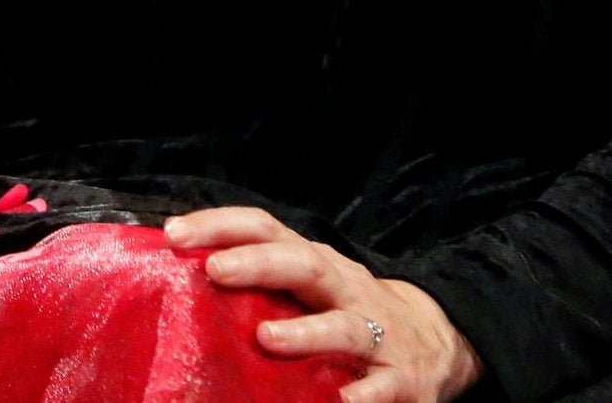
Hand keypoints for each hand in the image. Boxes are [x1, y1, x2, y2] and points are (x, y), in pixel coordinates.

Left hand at [167, 207, 483, 402]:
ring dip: (306, 333)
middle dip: (259, 264)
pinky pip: (381, 387)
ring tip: (267, 339)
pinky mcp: (402, 378)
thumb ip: (257, 286)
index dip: (221, 225)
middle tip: (216, 271)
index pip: (265, 228)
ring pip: (343, 327)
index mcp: (313, 264)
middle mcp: (343, 288)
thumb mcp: (306, 289)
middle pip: (303, 264)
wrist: (436, 340)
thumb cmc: (347, 313)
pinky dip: (361, 397)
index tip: (175, 234)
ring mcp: (375, 332)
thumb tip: (177, 284)